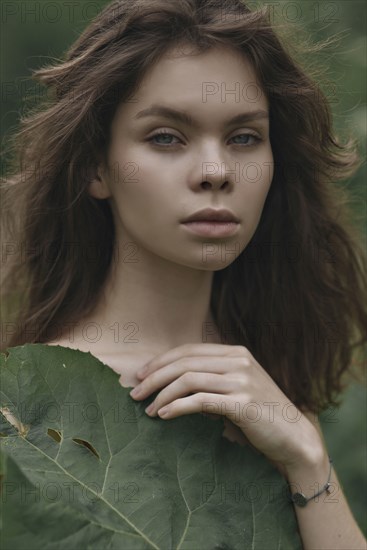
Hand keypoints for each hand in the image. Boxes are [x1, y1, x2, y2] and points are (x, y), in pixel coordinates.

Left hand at [129, 343, 323, 472]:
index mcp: (236, 352)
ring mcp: (242, 380)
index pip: (189, 350)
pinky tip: (164, 415)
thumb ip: (213, 377)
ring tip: (147, 409)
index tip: (141, 375)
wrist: (294, 437)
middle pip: (184, 362)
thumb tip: (172, 380)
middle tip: (135, 393)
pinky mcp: (242, 403)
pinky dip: (176, 407)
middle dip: (154, 377)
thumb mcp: (237, 387)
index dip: (161, 361)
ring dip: (161, 395)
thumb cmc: (261, 415)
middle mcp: (239, 361)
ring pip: (188, 380)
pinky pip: (199, 400)